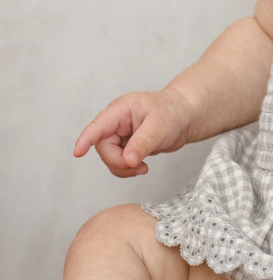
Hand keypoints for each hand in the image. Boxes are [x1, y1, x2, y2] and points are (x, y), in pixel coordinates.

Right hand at [73, 87, 194, 177]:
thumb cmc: (173, 112)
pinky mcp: (126, 146)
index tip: (78, 152)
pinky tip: (142, 167)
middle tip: (138, 165)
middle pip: (103, 147)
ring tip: (143, 168)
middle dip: (118, 161)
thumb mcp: (160, 127)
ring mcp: (120, 135)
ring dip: (123, 167)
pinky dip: (128, 169)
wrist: (186, 116)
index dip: (86, 139)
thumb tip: (127, 160)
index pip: (98, 126)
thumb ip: (142, 143)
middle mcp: (117, 122)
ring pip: (110, 157)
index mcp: (121, 110)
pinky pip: (119, 162)